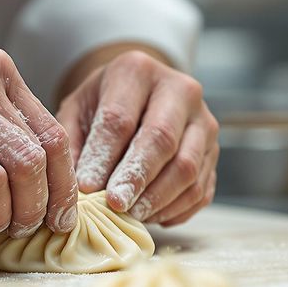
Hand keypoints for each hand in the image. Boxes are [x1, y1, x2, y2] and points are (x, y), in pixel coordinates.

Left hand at [57, 50, 218, 225]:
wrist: (140, 95)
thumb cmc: (103, 104)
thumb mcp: (77, 110)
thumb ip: (73, 144)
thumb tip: (78, 188)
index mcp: (138, 71)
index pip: (121, 119)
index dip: (104, 157)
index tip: (88, 189)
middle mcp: (181, 90)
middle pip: (161, 140)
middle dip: (136, 179)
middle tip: (115, 205)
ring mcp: (204, 121)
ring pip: (187, 168)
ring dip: (157, 199)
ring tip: (130, 215)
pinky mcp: (214, 151)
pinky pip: (201, 188)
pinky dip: (176, 209)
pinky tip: (151, 216)